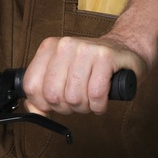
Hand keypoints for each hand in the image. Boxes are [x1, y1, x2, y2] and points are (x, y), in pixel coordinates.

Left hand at [21, 34, 147, 115]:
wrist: (126, 49)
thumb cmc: (92, 66)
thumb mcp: (63, 74)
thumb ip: (43, 93)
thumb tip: (35, 112)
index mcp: (49, 47)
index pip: (32, 86)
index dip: (42, 104)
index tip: (54, 104)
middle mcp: (65, 45)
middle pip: (53, 95)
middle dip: (66, 107)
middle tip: (78, 101)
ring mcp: (86, 49)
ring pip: (75, 97)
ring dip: (85, 107)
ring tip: (91, 98)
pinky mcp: (106, 57)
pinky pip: (96, 95)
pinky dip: (99, 106)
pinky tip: (102, 100)